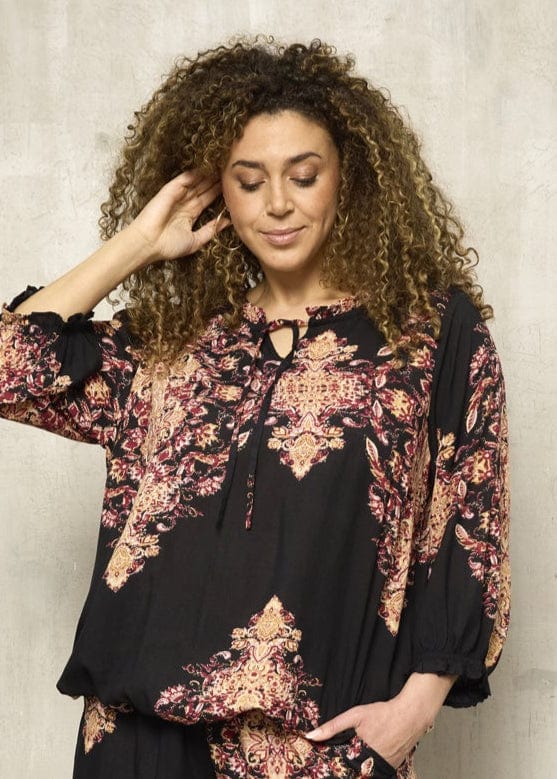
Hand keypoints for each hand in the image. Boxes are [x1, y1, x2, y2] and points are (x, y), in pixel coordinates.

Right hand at [126, 170, 229, 266]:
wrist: (149, 244)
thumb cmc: (168, 246)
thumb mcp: (196, 241)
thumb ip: (211, 230)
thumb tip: (228, 222)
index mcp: (190, 215)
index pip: (206, 200)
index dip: (218, 193)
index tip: (232, 187)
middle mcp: (184, 203)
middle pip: (203, 189)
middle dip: (216, 181)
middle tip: (230, 171)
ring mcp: (177, 195)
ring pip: (196, 182)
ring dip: (208, 174)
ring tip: (222, 166)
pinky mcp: (170, 190)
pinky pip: (185, 179)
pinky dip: (196, 173)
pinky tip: (208, 167)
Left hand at [305, 673, 455, 769]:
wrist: (410, 716)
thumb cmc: (382, 714)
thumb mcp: (354, 715)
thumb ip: (332, 727)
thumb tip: (311, 736)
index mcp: (359, 754)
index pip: (340, 769)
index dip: (334, 767)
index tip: (324, 768)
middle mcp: (371, 765)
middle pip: (353, 772)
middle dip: (346, 767)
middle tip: (341, 760)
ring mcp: (383, 768)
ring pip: (365, 773)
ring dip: (359, 767)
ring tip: (356, 757)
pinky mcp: (391, 768)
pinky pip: (376, 771)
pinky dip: (370, 767)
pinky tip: (368, 757)